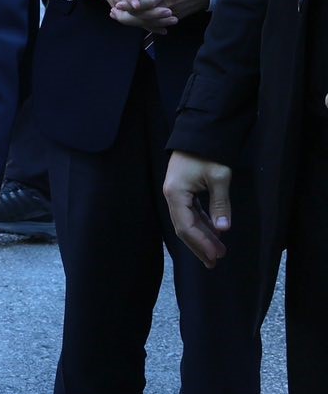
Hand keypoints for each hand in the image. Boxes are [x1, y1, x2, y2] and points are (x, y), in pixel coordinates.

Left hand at [126, 0, 211, 25]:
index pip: (147, 2)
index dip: (131, 5)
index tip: (118, 3)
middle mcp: (171, 2)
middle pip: (146, 16)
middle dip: (129, 16)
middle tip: (114, 11)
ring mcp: (176, 10)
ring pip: (153, 21)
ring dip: (136, 19)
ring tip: (120, 14)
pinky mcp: (179, 14)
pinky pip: (161, 21)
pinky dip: (148, 21)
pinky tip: (137, 17)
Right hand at [164, 151, 233, 269]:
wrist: (199, 131)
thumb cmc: (208, 154)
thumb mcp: (218, 178)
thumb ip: (220, 204)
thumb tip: (223, 228)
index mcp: (175, 194)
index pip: (186, 226)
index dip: (201, 243)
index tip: (216, 256)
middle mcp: (171, 196)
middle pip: (183, 227)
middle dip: (199, 245)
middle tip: (215, 261)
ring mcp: (176, 193)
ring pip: (186, 221)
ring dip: (201, 236)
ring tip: (217, 251)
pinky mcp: (183, 190)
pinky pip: (190, 213)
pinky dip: (201, 224)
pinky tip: (213, 232)